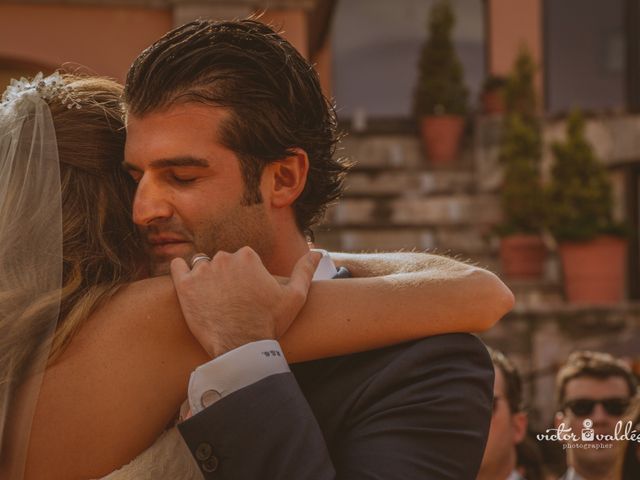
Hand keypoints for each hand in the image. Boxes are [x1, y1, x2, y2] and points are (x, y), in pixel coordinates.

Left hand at [170, 247, 320, 357]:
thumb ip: (305, 270)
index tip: (248, 293)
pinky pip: (177, 267)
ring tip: (212, 300)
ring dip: (206, 277)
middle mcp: (224, 258)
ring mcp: (202, 271)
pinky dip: (181, 271)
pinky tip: (189, 284)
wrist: (241, 348)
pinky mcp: (183, 286)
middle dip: (227, 276)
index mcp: (248, 256)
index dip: (247, 276)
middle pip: (223, 261)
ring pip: (202, 266)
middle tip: (231, 300)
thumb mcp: (295, 296)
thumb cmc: (269, 323)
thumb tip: (318, 251)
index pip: (243, 258)